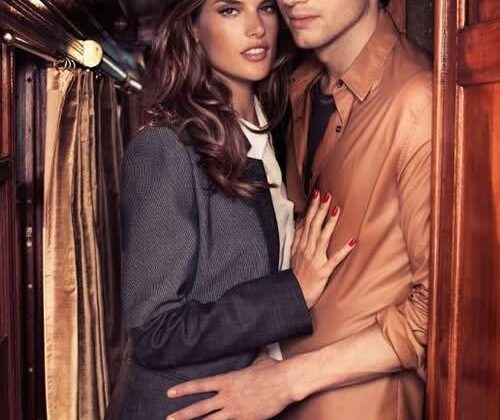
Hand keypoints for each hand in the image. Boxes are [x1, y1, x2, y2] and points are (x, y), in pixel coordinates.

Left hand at [166, 360, 294, 419]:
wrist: (284, 382)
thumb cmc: (272, 370)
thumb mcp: (259, 361)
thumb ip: (254, 360)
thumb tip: (258, 352)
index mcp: (227, 380)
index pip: (200, 385)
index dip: (184, 389)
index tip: (170, 393)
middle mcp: (228, 396)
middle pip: (200, 408)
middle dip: (183, 414)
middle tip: (168, 418)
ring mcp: (235, 410)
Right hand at [291, 191, 356, 308]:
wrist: (293, 296)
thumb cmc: (296, 277)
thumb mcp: (293, 255)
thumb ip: (298, 239)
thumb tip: (302, 223)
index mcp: (300, 246)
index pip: (306, 223)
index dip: (311, 208)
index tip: (316, 194)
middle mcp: (307, 250)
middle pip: (314, 226)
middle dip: (320, 210)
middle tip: (327, 195)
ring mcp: (315, 260)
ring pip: (323, 238)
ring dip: (330, 223)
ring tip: (337, 209)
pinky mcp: (323, 271)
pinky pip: (335, 259)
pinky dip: (344, 250)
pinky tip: (353, 241)